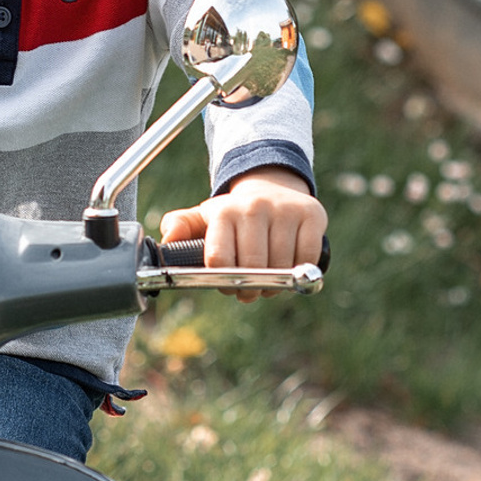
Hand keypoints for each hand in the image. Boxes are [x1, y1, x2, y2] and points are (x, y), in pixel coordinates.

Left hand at [159, 165, 327, 301]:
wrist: (272, 188)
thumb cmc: (233, 215)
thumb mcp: (203, 219)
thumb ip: (180, 228)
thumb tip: (168, 239)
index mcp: (223, 211)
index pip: (220, 260)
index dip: (225, 282)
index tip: (229, 286)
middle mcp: (254, 206)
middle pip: (253, 268)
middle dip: (250, 289)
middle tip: (249, 292)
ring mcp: (285, 209)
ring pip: (282, 267)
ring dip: (276, 285)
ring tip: (269, 283)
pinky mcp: (312, 214)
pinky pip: (307, 257)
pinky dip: (300, 272)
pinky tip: (289, 268)